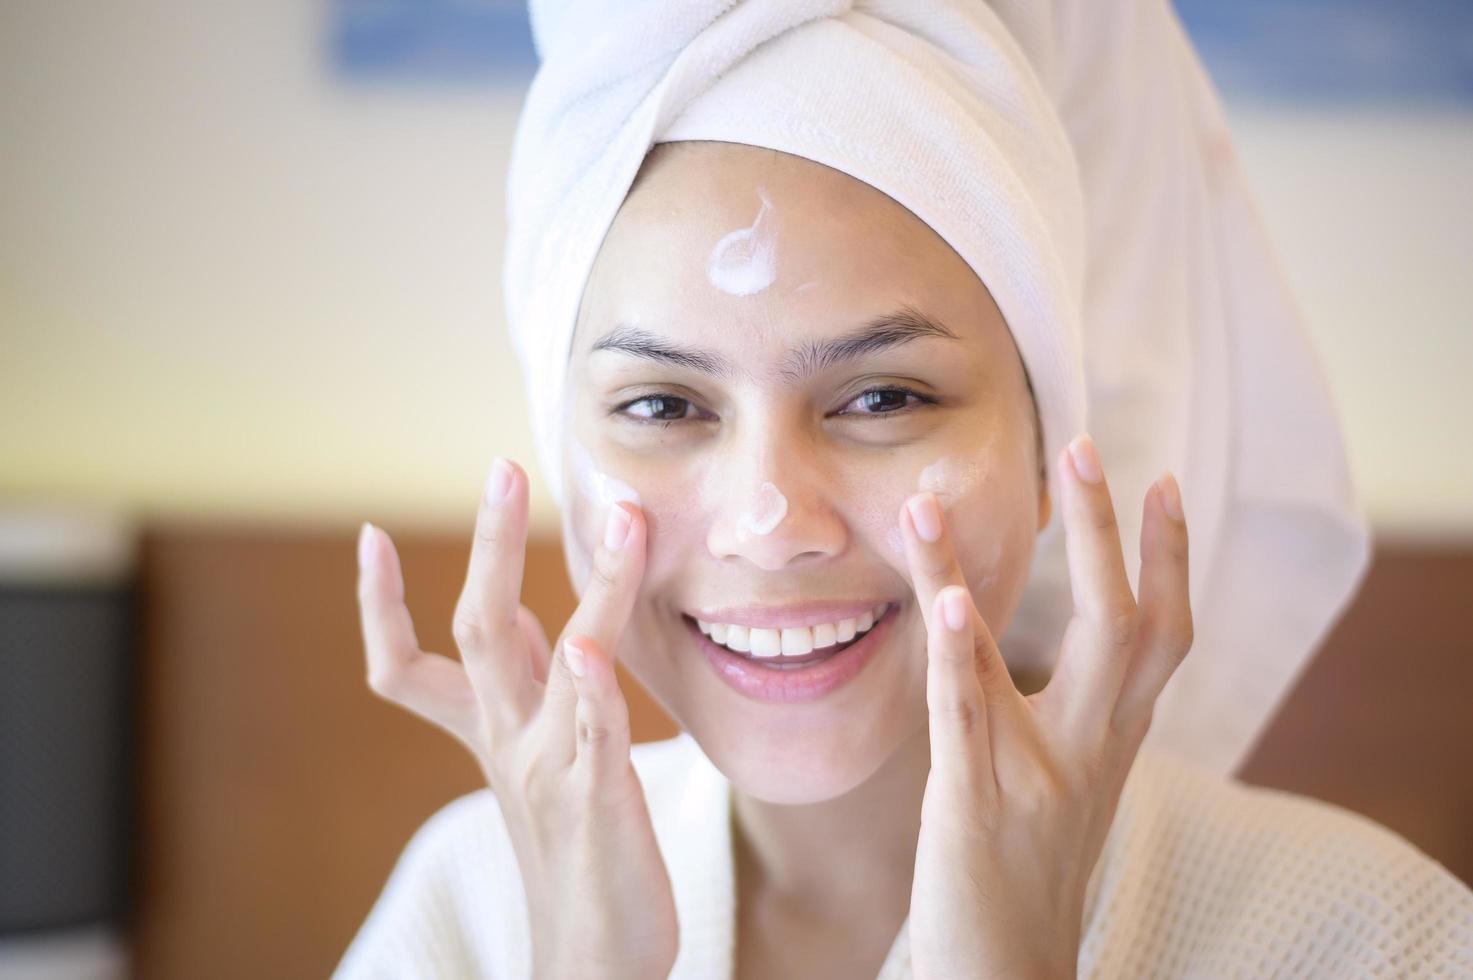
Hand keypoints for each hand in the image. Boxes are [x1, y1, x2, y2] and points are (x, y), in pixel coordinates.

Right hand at [355, 458, 676, 979]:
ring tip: (624, 518)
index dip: (378, 606)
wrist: (592, 961)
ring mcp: (555, 770)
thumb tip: (506, 608)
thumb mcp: (528, 755)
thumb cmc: (567, 845)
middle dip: (487, 545)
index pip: (407, 667)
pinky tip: (600, 650)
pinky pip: (598, 738)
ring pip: (563, 661)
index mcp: (490, 734)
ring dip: (594, 586)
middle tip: (502, 466)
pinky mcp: (602, 803)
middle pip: (478, 632)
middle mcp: (512, 743)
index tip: (365, 533)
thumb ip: (517, 684)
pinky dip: (597, 691)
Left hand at [902, 433, 1192, 978]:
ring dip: (979, 571)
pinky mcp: (979, 806)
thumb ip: (1064, 716)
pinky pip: (971, 718)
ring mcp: (1041, 778)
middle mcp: (1094, 752)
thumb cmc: (1024, 874)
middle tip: (1086, 448)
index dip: (1168, 558)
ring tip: (934, 500)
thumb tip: (1022, 640)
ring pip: (1033, 658)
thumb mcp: (1064, 785)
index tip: (1162, 481)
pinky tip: (946, 602)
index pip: (1162, 636)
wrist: (1009, 975)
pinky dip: (961, 657)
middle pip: (1127, 627)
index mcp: (1114, 741)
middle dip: (1110, 535)